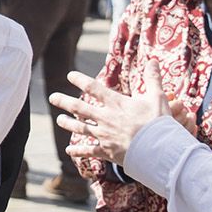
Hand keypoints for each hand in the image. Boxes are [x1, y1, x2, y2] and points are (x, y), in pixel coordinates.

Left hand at [49, 64, 182, 167]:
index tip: (70, 75)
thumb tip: (153, 60)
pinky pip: (88, 151)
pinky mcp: (107, 151)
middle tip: (52, 97)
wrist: (158, 150)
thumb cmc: (158, 123)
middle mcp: (106, 118)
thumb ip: (153, 78)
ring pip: (80, 128)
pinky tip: (69, 151)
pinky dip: (78, 151)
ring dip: (68, 124)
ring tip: (59, 120)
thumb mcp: (157, 97)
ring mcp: (104, 135)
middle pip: (79, 107)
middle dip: (64, 101)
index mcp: (116, 103)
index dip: (80, 80)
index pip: (93, 88)